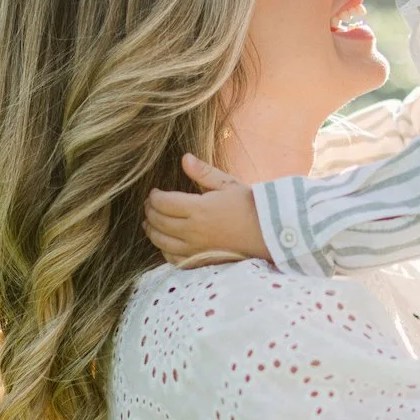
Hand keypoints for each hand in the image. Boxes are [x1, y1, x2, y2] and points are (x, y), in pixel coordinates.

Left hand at [143, 154, 269, 266]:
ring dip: (151, 231)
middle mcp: (193, 231)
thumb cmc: (251, 206)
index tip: (155, 192)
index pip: (163, 203)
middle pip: (158, 222)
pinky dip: (164, 251)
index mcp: (198, 209)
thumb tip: (184, 158)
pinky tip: (164, 243)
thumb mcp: (228, 184)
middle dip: (149, 212)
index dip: (154, 197)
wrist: (270, 234)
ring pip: (161, 242)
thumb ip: (203, 172)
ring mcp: (196, 249)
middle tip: (150, 204)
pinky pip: (174, 260)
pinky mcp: (201, 261)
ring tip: (149, 223)